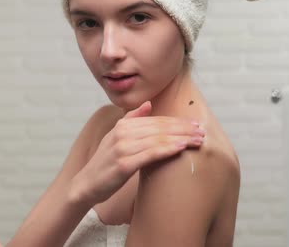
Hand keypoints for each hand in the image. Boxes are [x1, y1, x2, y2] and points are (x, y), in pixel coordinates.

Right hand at [71, 101, 204, 206]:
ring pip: (158, 140)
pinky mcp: (124, 164)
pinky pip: (151, 154)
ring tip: (197, 141)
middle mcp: (123, 133)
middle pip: (160, 128)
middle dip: (184, 129)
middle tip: (202, 132)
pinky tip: (181, 148)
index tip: (195, 124)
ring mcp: (122, 148)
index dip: (177, 122)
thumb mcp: (115, 137)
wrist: (86, 184)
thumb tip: (148, 104)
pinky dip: (168, 149)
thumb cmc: (105, 162)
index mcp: (123, 125)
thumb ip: (132, 120)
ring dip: (181, 139)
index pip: (157, 121)